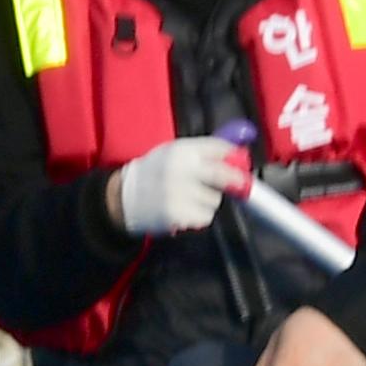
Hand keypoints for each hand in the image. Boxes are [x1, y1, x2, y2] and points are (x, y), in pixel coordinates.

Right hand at [107, 137, 247, 236]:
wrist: (123, 197)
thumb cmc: (154, 172)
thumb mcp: (174, 152)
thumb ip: (204, 151)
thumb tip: (240, 152)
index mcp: (180, 150)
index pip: (219, 148)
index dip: (235, 157)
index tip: (241, 164)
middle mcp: (180, 170)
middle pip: (224, 175)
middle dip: (235, 180)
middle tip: (239, 185)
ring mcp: (179, 194)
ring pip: (215, 199)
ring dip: (209, 200)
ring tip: (190, 197)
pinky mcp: (178, 215)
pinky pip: (205, 217)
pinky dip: (199, 216)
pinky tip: (184, 210)